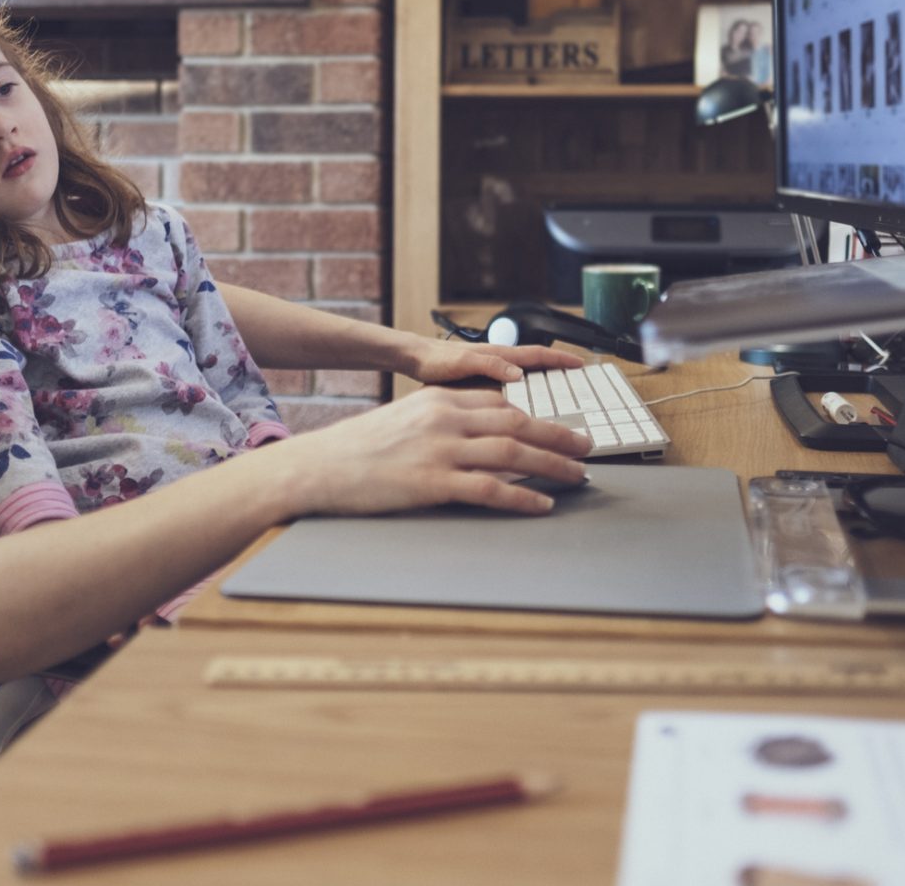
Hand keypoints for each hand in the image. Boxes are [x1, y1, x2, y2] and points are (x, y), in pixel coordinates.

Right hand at [284, 387, 589, 517]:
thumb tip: (480, 435)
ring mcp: (439, 450)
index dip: (538, 413)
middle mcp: (444, 418)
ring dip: (553, 464)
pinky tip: (542, 505)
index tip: (562, 424)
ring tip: (577, 475)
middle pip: (517, 421)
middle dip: (558, 435)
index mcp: (438, 399)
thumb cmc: (357, 450)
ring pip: (513, 451)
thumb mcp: (403, 421)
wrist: (317, 469)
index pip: (501, 401)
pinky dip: (522, 497)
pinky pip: (490, 489)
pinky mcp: (432, 483)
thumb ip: (442, 423)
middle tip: (586, 446)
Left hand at [400, 332, 583, 384]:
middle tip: (577, 380)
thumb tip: (519, 374)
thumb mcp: (462, 364)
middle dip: (557, 370)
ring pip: (524, 374)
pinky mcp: (481, 378)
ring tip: (558, 394)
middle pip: (535, 364)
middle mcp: (497, 360)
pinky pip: (510, 383)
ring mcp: (491, 369)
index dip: (559, 359)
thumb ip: (489, 366)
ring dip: (542, 380)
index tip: (579, 364)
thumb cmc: (433, 360)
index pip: (537, 354)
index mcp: (498, 355)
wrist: (413, 358)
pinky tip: (523, 404)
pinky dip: (523, 390)